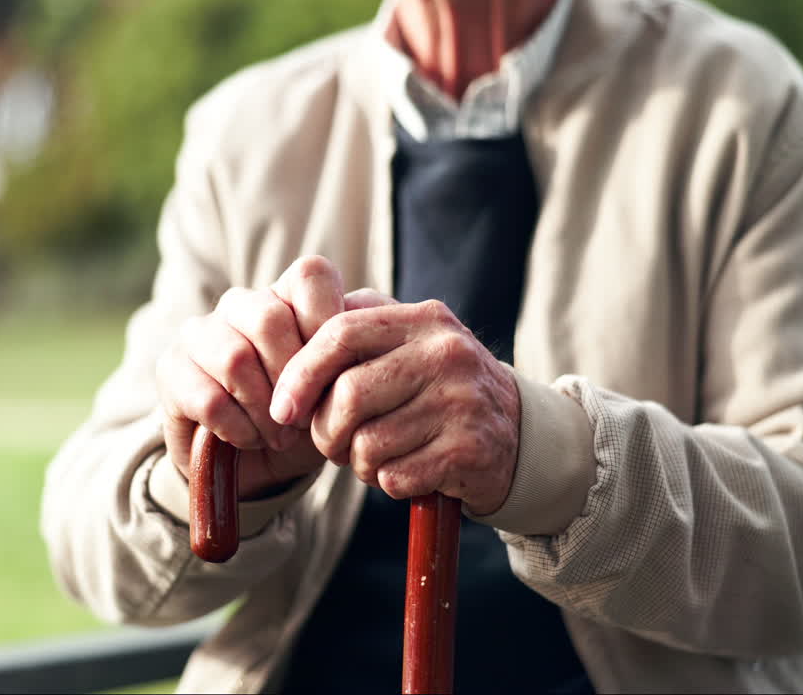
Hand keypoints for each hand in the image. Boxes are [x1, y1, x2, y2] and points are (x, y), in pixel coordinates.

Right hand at [155, 256, 344, 499]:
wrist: (255, 465)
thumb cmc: (304, 418)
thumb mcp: (338, 389)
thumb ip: (350, 356)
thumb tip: (356, 335)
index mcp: (286, 295)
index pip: (311, 274)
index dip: (327, 322)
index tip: (334, 374)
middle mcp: (239, 304)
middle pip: (269, 318)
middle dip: (293, 379)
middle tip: (304, 419)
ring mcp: (199, 333)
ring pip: (234, 358)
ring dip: (265, 411)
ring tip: (279, 436)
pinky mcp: (170, 370)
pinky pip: (209, 398)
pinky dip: (239, 428)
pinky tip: (250, 439)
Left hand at [269, 297, 520, 514]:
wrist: (519, 434)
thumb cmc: (439, 390)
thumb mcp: (408, 345)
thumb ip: (353, 336)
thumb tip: (284, 358)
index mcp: (423, 319)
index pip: (340, 333)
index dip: (299, 374)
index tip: (283, 409)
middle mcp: (447, 353)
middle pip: (348, 394)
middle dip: (326, 431)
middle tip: (333, 444)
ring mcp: (462, 401)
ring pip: (367, 443)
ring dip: (359, 463)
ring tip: (378, 456)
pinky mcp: (470, 450)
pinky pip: (394, 477)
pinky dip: (389, 483)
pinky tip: (410, 471)